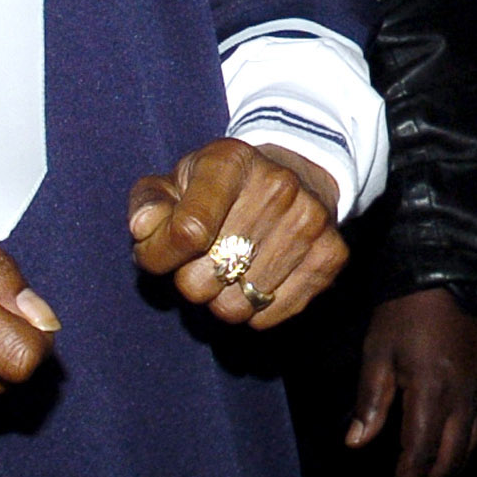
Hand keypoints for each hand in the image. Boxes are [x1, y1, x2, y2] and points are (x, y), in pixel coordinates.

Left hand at [129, 139, 347, 328]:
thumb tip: (144, 228)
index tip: (158, 252)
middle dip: (190, 280)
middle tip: (199, 261)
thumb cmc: (219, 189)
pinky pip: (270, 315)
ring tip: (228, 271)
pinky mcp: (332, 255)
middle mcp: (279, 185)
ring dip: (221, 299)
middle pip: (207, 276)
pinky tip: (254, 280)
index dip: (159, 255)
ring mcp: (310, 221)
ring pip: (237, 304)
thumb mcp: (176, 183)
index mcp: (231, 160)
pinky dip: (253, 311)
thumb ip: (149, 204)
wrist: (295, 175)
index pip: (188, 231)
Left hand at [348, 287, 476, 476]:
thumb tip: (357, 444)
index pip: (419, 454)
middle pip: (449, 463)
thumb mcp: (378, 350)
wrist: (456, 273)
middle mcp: (462, 401)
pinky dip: (465, 457)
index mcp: (431, 393)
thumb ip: (371, 401)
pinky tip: (453, 464)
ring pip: (469, 452)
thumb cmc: (408, 310)